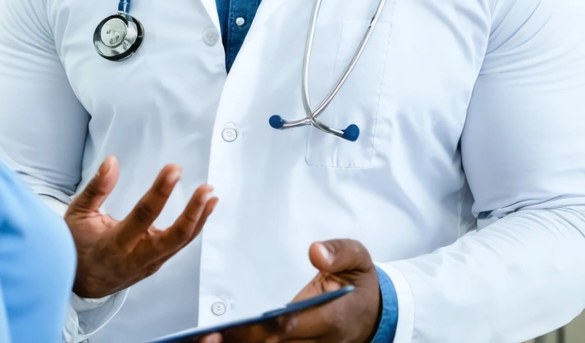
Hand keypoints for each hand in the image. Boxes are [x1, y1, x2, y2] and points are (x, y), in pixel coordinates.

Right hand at [64, 156, 217, 298]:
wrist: (78, 282)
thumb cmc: (77, 245)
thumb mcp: (78, 214)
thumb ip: (97, 188)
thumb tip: (111, 161)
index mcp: (114, 244)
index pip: (143, 215)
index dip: (161, 192)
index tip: (174, 170)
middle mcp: (135, 257)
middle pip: (173, 237)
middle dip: (192, 212)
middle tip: (205, 189)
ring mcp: (149, 264)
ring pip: (181, 243)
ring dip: (199, 218)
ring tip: (211, 195)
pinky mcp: (156, 265)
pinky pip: (179, 245)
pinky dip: (194, 226)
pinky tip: (205, 209)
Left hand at [200, 239, 380, 342]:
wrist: (379, 312)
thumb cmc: (361, 284)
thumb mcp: (359, 258)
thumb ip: (339, 252)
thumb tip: (315, 251)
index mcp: (331, 317)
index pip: (289, 326)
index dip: (259, 329)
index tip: (229, 327)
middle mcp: (320, 341)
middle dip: (240, 342)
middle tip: (206, 337)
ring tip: (207, 341)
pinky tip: (228, 340)